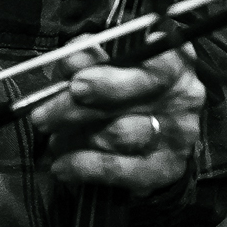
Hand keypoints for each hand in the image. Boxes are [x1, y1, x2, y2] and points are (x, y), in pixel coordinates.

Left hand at [28, 43, 204, 195]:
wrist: (150, 133)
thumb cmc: (122, 86)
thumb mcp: (106, 62)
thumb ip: (88, 57)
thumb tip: (71, 58)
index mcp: (174, 59)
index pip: (152, 63)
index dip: (112, 76)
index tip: (75, 83)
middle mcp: (185, 95)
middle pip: (128, 103)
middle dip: (77, 108)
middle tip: (41, 117)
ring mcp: (178, 134)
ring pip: (122, 134)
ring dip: (77, 137)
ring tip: (53, 138)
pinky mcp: (166, 168)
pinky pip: (121, 170)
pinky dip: (84, 167)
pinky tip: (61, 166)